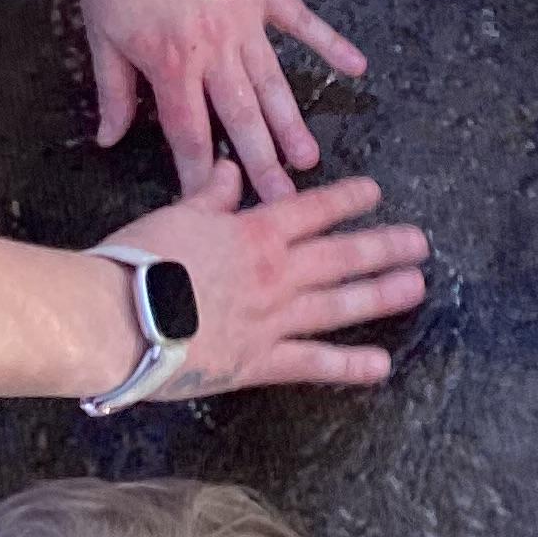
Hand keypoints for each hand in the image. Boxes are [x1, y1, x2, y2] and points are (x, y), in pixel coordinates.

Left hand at [78, 0, 367, 202]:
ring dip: (292, 124)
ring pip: (273, 82)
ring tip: (311, 161)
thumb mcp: (102, 33)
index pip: (190, 132)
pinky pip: (302, 22)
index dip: (199, 173)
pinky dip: (330, 45)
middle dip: (261, 165)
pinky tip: (357, 68)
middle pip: (242, 118)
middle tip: (282, 204)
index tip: (212, 207)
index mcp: (172, 63)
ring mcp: (246, 19)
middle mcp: (216, 50)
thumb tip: (110, 139)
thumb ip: (113, 90)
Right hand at [98, 163, 429, 394]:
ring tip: (417, 287)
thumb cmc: (139, 261)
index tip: (376, 194)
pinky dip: (349, 365)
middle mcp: (275, 272)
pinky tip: (381, 366)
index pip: (313, 209)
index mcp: (255, 232)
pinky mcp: (259, 361)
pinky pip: (313, 363)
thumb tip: (233, 170)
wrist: (116, 317)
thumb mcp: (178, 213)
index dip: (347, 199)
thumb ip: (213, 194)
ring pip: (340, 304)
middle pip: (342, 255)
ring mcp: (272, 318)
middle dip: (385, 247)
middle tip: (421, 243)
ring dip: (382, 295)